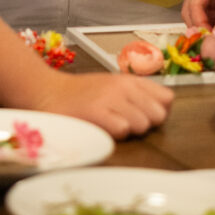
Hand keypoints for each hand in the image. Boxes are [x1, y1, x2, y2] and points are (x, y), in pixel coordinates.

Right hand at [32, 70, 172, 139]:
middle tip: (126, 123)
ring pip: (143, 123)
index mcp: (129, 80)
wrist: (48, 92)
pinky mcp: (96, 112)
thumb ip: (139, 95)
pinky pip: (123, 129)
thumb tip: (166, 107)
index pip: (166, 98)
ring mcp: (110, 98)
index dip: (160, 111)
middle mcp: (123, 86)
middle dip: (147, 124)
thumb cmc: (83, 94)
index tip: (145, 115)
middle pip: (158, 114)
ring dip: (131, 130)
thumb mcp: (114, 86)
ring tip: (113, 126)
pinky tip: (104, 130)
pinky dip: (117, 134)